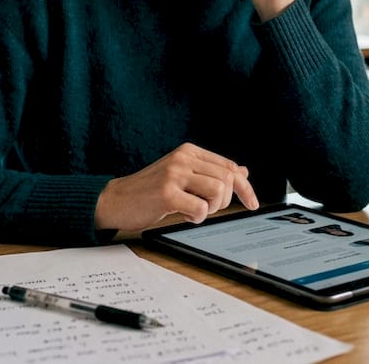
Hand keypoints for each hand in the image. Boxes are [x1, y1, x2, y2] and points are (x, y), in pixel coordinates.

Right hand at [94, 143, 259, 231]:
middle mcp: (183, 158)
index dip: (246, 187)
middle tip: (208, 209)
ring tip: (195, 211)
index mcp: (188, 151)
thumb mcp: (182, 176)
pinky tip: (185, 216)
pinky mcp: (166, 193)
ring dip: (212, 209)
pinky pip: (201, 208)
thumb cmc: (149, 191)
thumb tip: (242, 171)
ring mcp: (174, 174)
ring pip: (218, 191)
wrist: (115, 200)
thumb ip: (210, 173)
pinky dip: (198, 217)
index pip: (230, 167)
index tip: (253, 203)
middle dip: (225, 201)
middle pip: (228, 179)